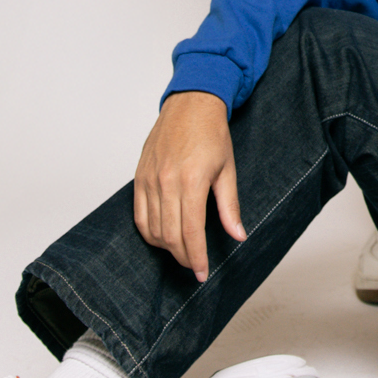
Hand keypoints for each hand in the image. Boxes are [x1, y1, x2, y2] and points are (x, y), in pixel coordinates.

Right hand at [133, 92, 244, 282]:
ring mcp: (149, 180)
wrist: (190, 104)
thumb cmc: (211, 133)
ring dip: (166, 247)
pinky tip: (162, 237)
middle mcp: (166, 181)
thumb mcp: (228, 169)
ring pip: (152, 229)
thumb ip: (230, 207)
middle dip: (183, 256)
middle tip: (194, 265)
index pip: (191, 231)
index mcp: (192, 180)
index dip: (196, 257)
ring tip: (181, 251)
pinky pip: (139, 215)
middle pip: (170, 235)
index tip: (201, 273)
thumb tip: (238, 235)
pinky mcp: (139, 177)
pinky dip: (149, 232)